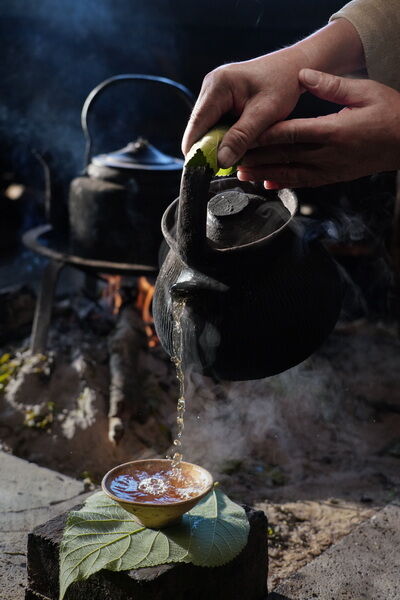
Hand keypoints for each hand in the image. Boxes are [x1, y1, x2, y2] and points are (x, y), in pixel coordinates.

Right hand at [181, 48, 306, 167]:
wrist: (294, 66)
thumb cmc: (283, 84)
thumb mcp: (265, 114)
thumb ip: (241, 137)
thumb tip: (220, 161)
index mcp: (218, 85)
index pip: (197, 124)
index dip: (195, 150)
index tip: (201, 173)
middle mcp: (210, 85)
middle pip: (198, 127)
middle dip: (206, 149)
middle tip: (220, 170)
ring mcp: (214, 91)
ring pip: (206, 127)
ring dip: (215, 144)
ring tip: (230, 159)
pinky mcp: (220, 98)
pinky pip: (215, 123)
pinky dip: (223, 137)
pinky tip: (234, 146)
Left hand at [237, 69, 399, 188]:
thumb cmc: (390, 113)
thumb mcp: (365, 91)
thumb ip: (331, 85)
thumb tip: (303, 76)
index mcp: (334, 131)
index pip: (291, 134)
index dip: (265, 136)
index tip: (243, 136)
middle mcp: (329, 155)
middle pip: (285, 157)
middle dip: (257, 158)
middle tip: (233, 158)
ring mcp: (331, 169)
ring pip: (291, 174)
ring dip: (265, 175)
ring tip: (242, 174)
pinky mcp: (334, 177)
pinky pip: (305, 183)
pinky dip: (285, 184)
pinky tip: (269, 185)